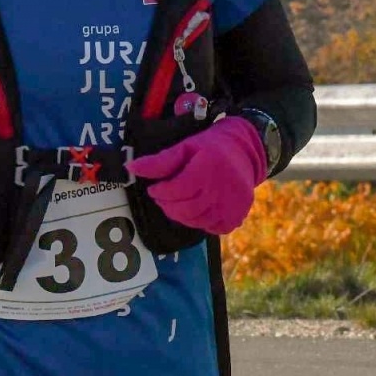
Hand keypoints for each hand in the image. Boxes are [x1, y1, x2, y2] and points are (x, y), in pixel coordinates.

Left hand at [127, 115, 268, 234]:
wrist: (245, 151)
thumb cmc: (211, 147)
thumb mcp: (186, 146)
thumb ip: (160, 161)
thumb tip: (131, 167)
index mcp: (207, 169)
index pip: (175, 191)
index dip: (160, 192)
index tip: (155, 188)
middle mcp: (221, 189)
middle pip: (185, 209)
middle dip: (168, 205)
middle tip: (164, 198)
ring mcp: (232, 205)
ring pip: (197, 221)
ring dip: (182, 215)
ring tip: (179, 203)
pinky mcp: (237, 215)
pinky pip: (213, 228)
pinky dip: (202, 222)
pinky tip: (199, 209)